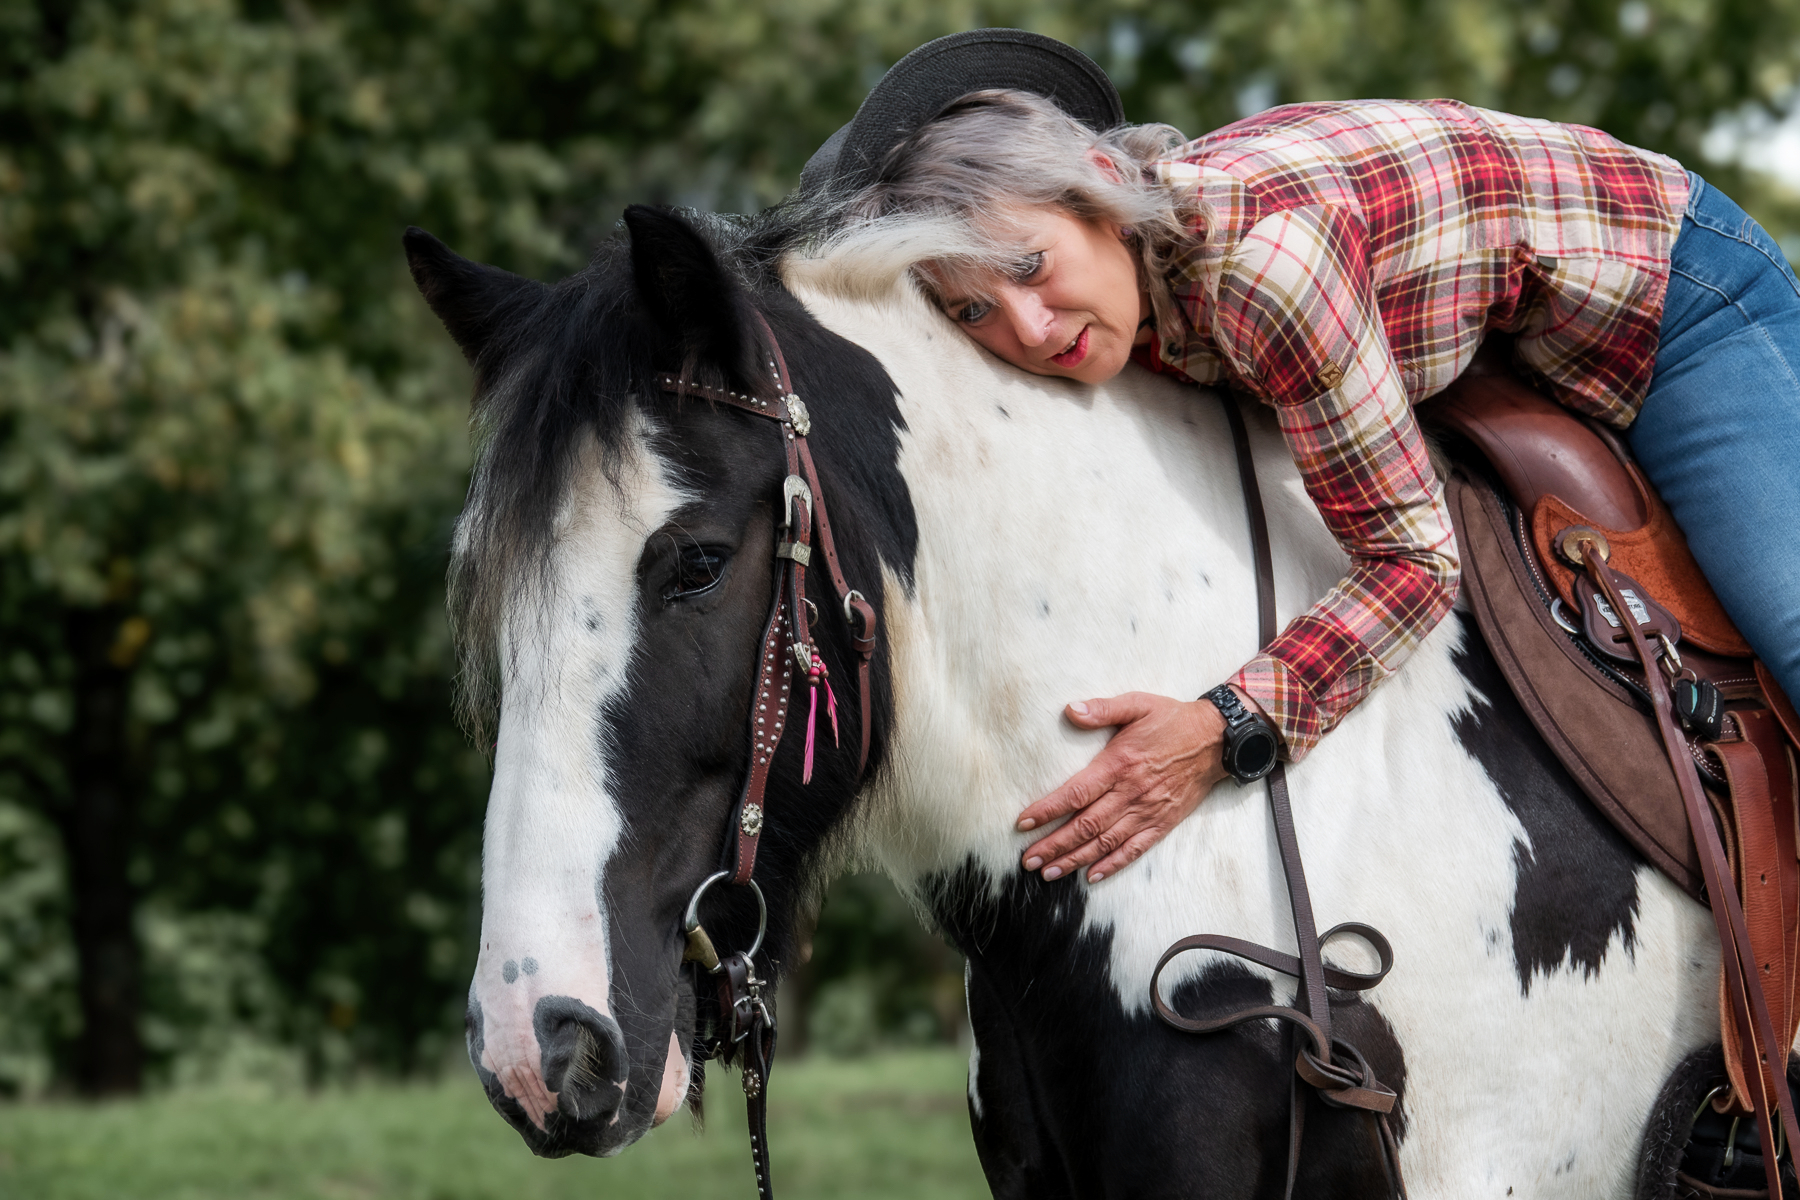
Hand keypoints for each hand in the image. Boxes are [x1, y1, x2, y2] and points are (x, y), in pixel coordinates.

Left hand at [1016, 689, 1256, 883]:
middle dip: (1055, 845)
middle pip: (1086, 825)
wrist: (1217, 740)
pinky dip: (1113, 865)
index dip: (1048, 809)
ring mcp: (1147, 811)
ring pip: (1106, 842)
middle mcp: (1131, 792)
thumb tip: (1070, 710)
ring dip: (1075, 859)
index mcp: (1119, 764)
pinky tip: (1092, 876)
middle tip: (1029, 860)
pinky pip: (1134, 849)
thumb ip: (1103, 709)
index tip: (1024, 822)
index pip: (1076, 793)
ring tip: (1049, 873)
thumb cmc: (1172, 720)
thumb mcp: (1137, 704)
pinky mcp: (1162, 823)